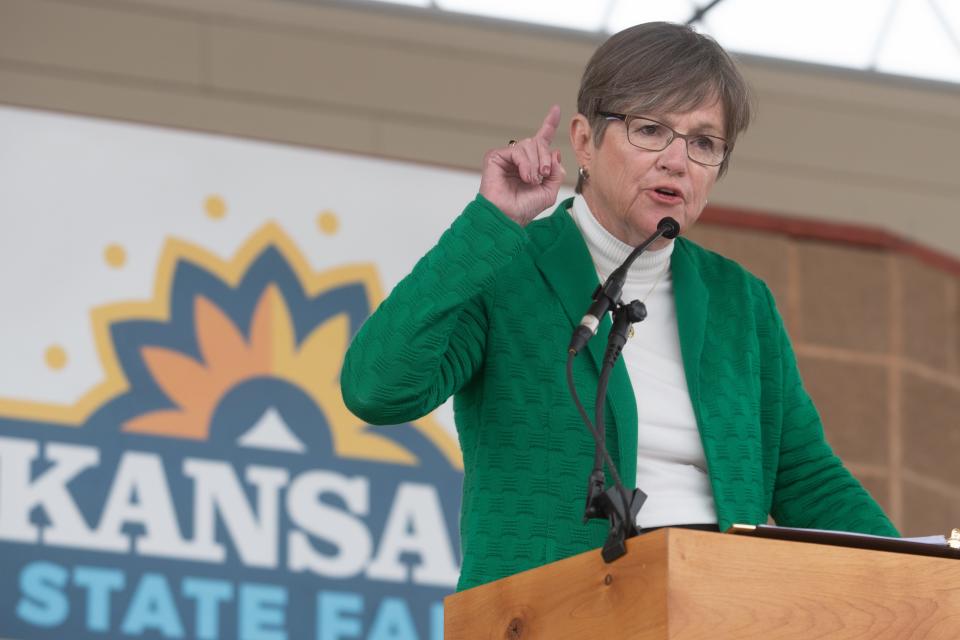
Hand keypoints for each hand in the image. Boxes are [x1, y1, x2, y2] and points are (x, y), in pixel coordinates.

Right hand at [479, 105, 565, 226]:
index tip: (556, 109)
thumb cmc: (525, 209)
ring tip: (531, 180)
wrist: (508, 217)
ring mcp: (506, 157)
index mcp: (532, 165)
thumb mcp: (549, 191)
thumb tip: (555, 153)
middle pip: (538, 142)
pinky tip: (524, 177)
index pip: (541, 140)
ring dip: (535, 164)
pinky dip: (525, 164)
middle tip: (544, 175)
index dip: (549, 124)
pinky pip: (517, 151)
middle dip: (545, 158)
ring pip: (529, 144)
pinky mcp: (495, 157)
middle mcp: (519, 159)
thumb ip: (556, 172)